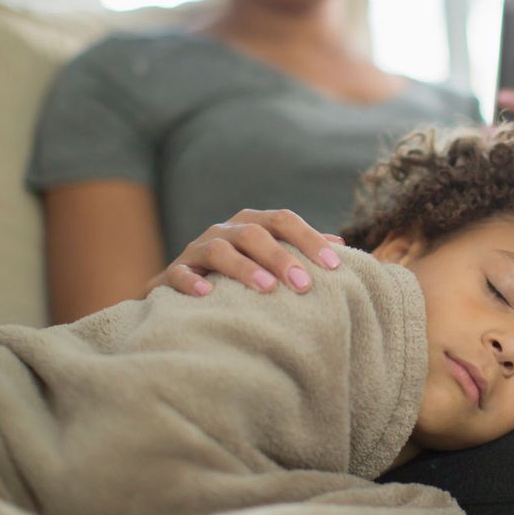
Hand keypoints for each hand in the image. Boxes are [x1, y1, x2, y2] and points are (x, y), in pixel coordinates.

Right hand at [146, 209, 344, 296]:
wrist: (185, 292)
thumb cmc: (241, 276)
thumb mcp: (270, 260)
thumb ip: (301, 251)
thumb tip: (341, 245)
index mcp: (253, 224)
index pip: (284, 220)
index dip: (310, 239)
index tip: (335, 266)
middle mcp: (225, 231)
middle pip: (254, 233)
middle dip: (281, 257)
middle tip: (304, 285)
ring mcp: (197, 250)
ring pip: (220, 249)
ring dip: (244, 268)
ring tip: (266, 289)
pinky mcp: (172, 273)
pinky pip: (180, 272)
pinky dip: (193, 281)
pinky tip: (207, 294)